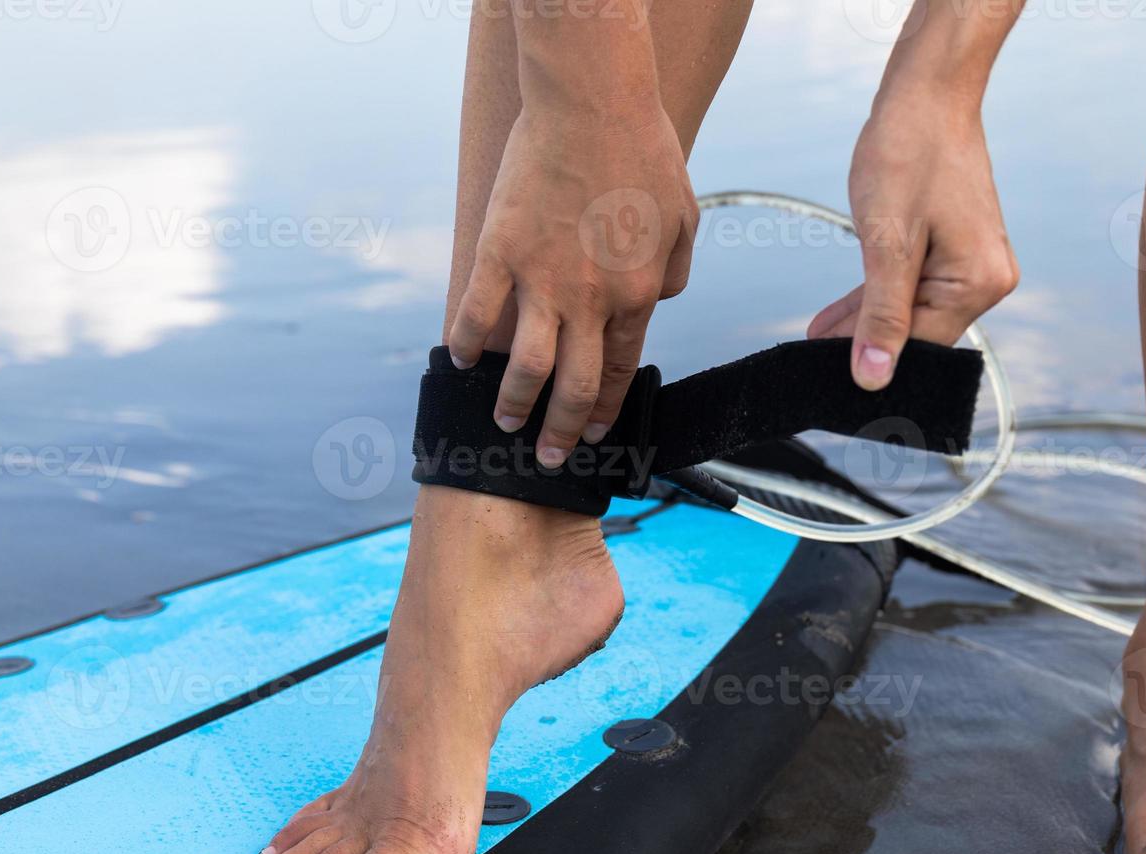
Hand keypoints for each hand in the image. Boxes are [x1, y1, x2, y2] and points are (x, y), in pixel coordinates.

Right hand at [446, 103, 696, 465]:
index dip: (605, 412)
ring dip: (513, 403)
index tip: (594, 434)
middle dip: (560, 432)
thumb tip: (659, 304)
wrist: (593, 105)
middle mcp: (589, 300)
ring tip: (504, 421)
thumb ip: (675, 274)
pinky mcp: (499, 252)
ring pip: (524, 366)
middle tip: (547, 456)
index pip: (620, 372)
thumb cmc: (645, 155)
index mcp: (637, 295)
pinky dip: (464, 344)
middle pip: (574, 387)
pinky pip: (475, 313)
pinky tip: (460, 360)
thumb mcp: (686, 219)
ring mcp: (540, 280)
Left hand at [809, 93, 1018, 388]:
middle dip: (865, 341)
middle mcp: (987, 279)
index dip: (872, 359)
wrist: (926, 94)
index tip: (827, 375)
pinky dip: (877, 297)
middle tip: (812, 357)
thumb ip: (882, 315)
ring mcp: (974, 263)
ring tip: (816, 337)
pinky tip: (837, 315)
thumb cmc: (908, 155)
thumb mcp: (887, 244)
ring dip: (864, 321)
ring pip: (911, 309)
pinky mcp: (956, 249)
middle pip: (917, 330)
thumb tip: (874, 376)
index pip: (920, 343)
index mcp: (979, 283)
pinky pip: (914, 286)